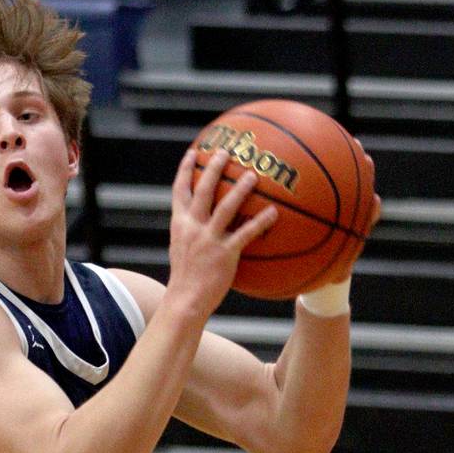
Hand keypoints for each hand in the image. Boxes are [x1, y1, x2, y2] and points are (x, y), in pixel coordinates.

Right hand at [164, 146, 278, 320]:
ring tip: (252, 175)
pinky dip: (259, 222)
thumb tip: (202, 221)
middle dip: (214, 168)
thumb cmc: (186, 278)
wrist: (184, 300)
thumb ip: (191, 232)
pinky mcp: (224, 253)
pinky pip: (245, 233)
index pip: (180, 190)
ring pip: (225, 207)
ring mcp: (208, 239)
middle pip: (203, 190)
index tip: (194, 152)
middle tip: (226, 152)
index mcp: (180, 224)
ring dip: (239, 189)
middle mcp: (192, 227)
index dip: (186, 169)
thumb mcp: (181, 249)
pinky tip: (273, 213)